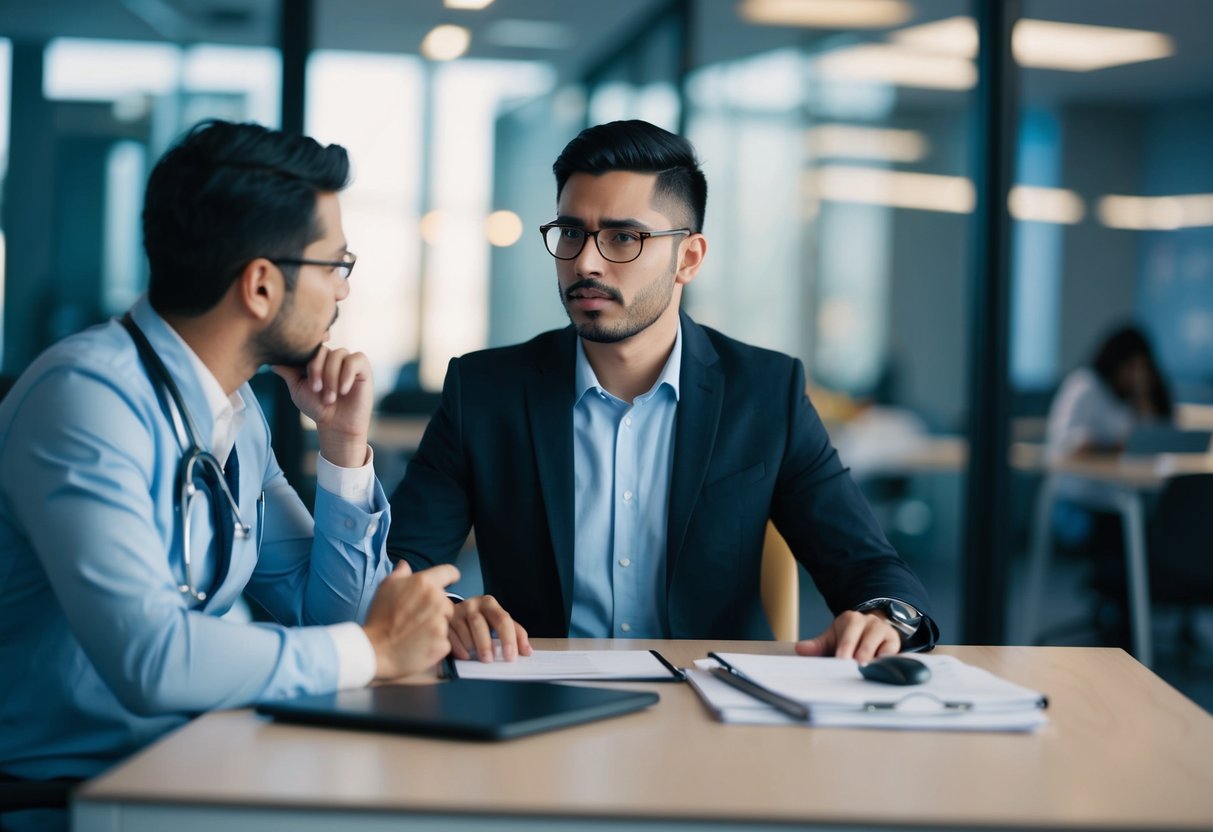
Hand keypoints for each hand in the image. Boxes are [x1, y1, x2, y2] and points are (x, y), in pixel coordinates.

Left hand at [273, 346, 373, 467]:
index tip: (303, 365)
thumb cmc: (317, 407)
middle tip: (316, 390)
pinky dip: (347, 375)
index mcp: (317, 359)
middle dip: (316, 370)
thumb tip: (271, 361)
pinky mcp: (363, 367)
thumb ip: (288, 373)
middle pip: (322, 350)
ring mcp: (348, 360)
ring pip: (338, 355)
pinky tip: (343, 390)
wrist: (336, 424)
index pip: (311, 346)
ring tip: (330, 398)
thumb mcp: (298, 389)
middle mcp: (333, 357)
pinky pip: (355, 360)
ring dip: (331, 377)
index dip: (307, 350)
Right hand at [362, 562, 459, 680]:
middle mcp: (437, 601)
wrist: (375, 650)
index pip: (449, 572)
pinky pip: (444, 641)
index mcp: (425, 583)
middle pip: (447, 601)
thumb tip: (405, 565)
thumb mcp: (385, 587)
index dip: (450, 576)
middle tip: (417, 617)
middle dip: (437, 607)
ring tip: (416, 632)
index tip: (451, 580)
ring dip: (436, 625)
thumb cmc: (379, 618)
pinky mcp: (443, 644)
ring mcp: (442, 623)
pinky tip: (419, 645)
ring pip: (446, 621)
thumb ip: (400, 573)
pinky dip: (435, 643)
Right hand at [448, 595, 531, 661]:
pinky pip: (451, 637)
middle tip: (490, 661)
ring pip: (464, 632)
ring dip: (472, 648)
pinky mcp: (443, 621)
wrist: (456, 612)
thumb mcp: (498, 621)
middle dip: (486, 644)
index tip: (511, 657)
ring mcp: (456, 612)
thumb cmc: (482, 619)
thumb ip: (514, 633)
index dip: (508, 639)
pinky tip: (466, 656)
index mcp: (489, 603)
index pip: (502, 619)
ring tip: (478, 658)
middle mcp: (472, 604)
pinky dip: (459, 649)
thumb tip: (527, 652)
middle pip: (480, 624)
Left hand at [794, 610, 900, 661]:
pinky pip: (893, 652)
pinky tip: (883, 669)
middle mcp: (869, 622)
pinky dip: (888, 660)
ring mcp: (884, 631)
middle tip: (855, 665)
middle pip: (865, 637)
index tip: (841, 658)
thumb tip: (800, 649)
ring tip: (868, 668)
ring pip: (880, 643)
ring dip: (874, 656)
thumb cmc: (848, 638)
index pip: (848, 631)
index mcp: (851, 619)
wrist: (871, 632)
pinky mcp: (894, 643)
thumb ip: (817, 645)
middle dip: (860, 652)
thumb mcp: (832, 638)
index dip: (845, 645)